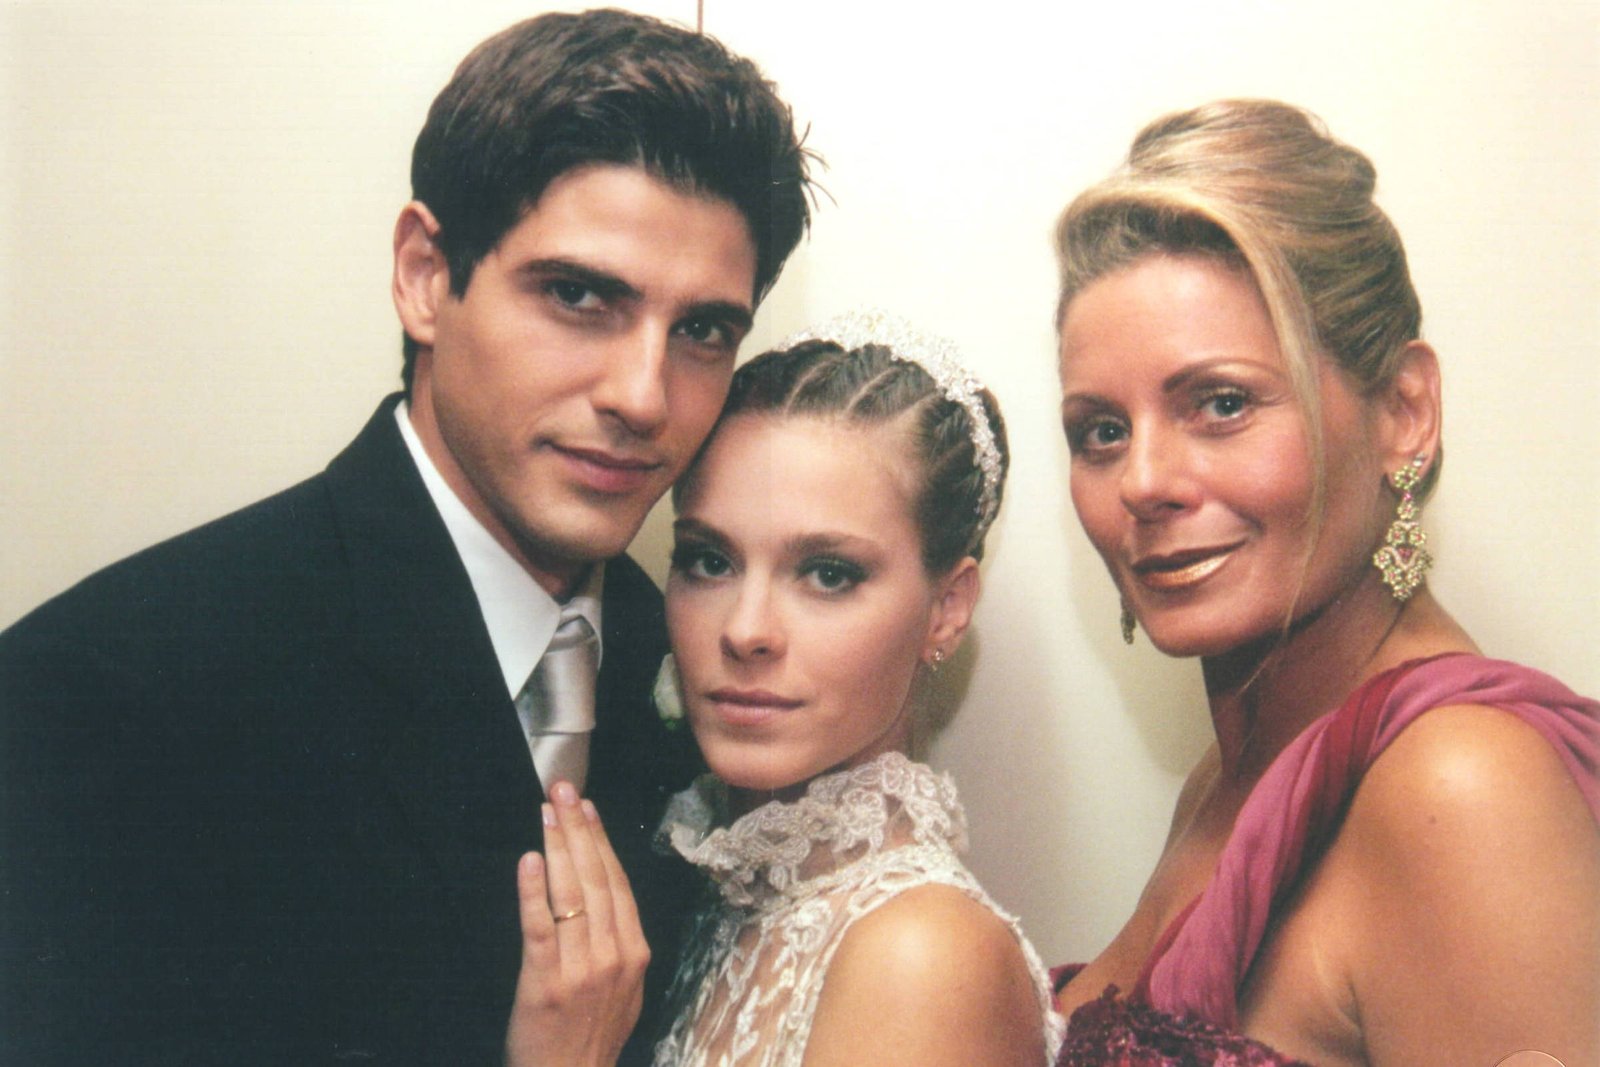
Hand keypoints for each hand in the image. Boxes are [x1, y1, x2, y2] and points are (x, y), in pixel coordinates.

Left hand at [504, 782, 649, 1066]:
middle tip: (563, 789)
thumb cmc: (591, 1040)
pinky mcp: (545, 982)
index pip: (617, 882)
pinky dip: (535, 890)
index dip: (601, 840)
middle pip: (596, 878)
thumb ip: (620, 947)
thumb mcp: (625, 992)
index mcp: (635, 952)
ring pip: (571, 894)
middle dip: (579, 828)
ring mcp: (581, 969)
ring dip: (558, 846)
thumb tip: (607, 900)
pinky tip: (530, 860)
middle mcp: (614, 955)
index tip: (587, 807)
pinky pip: (540, 927)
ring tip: (546, 811)